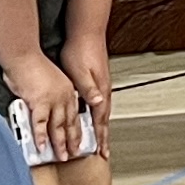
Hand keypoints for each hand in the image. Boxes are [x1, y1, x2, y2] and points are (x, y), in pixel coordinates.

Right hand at [5, 53, 87, 162]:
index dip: (77, 129)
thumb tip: (47, 107)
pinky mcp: (40, 101)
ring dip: (60, 143)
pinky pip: (41, 123)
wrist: (23, 55)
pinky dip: (41, 136)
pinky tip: (42, 146)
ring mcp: (53, 100)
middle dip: (73, 141)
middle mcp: (64, 96)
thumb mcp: (49, 80)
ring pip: (58, 126)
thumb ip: (50, 95)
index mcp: (68, 91)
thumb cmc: (31, 66)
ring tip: (62, 156)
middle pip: (70, 123)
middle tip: (74, 153)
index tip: (79, 140)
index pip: (75, 114)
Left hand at [64, 35, 112, 150]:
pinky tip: (92, 116)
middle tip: (103, 152)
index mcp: (99, 91)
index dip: (100, 137)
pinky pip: (98, 104)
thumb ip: (88, 88)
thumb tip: (97, 102)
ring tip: (99, 139)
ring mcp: (101, 86)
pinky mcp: (97, 81)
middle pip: (103, 119)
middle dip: (103, 137)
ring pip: (101, 112)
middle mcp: (102, 90)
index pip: (100, 120)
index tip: (102, 152)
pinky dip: (96, 115)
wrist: (86, 32)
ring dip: (100, 127)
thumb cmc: (81, 50)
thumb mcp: (80, 72)